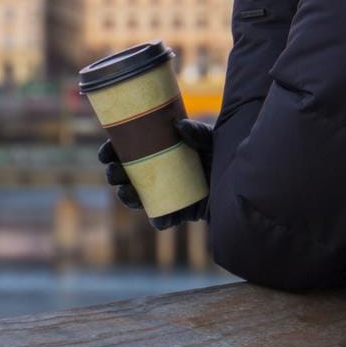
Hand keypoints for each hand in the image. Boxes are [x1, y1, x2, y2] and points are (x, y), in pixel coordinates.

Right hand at [98, 119, 213, 230]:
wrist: (239, 175)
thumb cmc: (219, 151)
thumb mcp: (208, 138)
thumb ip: (196, 132)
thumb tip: (179, 126)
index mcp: (153, 153)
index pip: (124, 152)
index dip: (110, 152)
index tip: (106, 153)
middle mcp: (154, 175)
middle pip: (125, 177)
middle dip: (114, 175)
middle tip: (114, 171)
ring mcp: (163, 194)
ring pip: (137, 199)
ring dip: (127, 197)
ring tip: (126, 191)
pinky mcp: (178, 211)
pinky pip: (164, 219)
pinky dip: (160, 220)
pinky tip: (158, 218)